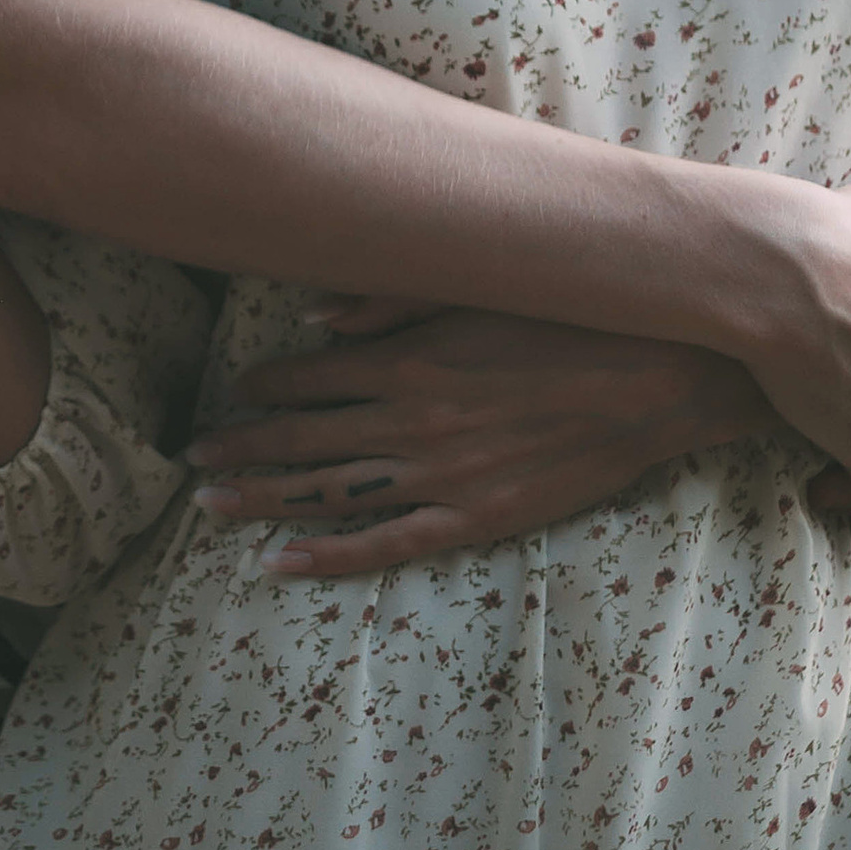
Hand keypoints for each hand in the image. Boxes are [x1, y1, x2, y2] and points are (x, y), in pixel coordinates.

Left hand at [185, 301, 765, 579]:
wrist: (661, 375)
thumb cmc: (572, 318)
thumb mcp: (478, 288)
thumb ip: (389, 301)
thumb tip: (312, 313)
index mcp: (408, 357)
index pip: (308, 376)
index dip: (260, 388)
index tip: (229, 392)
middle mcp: (410, 420)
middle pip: (301, 440)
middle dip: (239, 447)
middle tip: (189, 457)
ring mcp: (441, 475)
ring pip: (328, 494)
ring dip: (263, 499)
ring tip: (210, 503)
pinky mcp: (477, 516)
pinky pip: (386, 543)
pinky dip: (328, 555)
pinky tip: (280, 561)